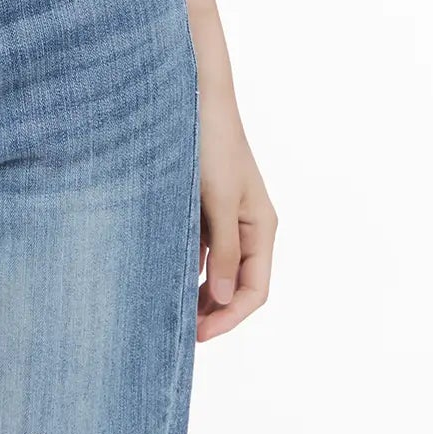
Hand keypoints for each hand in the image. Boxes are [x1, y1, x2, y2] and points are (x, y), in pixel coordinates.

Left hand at [196, 82, 277, 339]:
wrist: (194, 98)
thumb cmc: (210, 144)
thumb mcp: (218, 200)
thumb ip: (225, 250)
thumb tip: (226, 298)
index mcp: (261, 227)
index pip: (255, 290)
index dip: (230, 317)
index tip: (200, 335)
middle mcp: (248, 225)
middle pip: (239, 284)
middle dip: (216, 310)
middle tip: (182, 332)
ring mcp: (227, 216)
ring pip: (219, 268)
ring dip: (202, 292)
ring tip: (175, 313)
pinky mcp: (206, 205)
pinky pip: (204, 247)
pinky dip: (191, 266)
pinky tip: (171, 276)